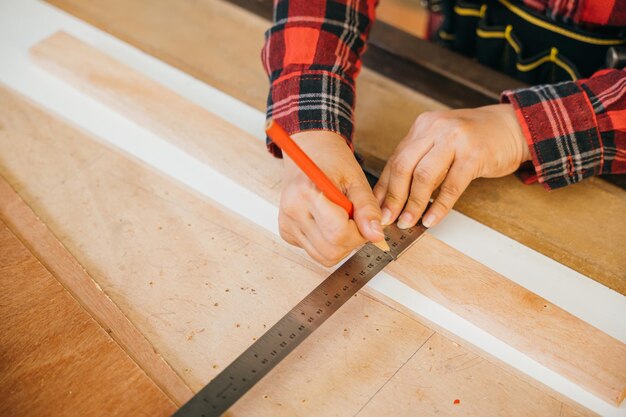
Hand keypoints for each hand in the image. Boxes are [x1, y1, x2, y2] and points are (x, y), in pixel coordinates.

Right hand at [279, 130, 384, 266]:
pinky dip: (328, 243)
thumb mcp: (356, 180)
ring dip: (341, 245)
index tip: (366, 221)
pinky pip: (315, 252)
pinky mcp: (286, 232)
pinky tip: (330, 223)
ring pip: (323, 256)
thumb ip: (368, 209)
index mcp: (306, 193)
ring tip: (344, 220)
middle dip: (351, 241)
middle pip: (330, 250)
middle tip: (357, 220)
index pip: (338, 233)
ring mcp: (286, 224)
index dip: (359, 232)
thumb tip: (376, 236)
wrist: (309, 152)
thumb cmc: (332, 161)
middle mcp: (292, 211)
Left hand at [374, 104, 530, 228]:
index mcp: (423, 126)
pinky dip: (439, 206)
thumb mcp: (442, 145)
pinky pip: (451, 185)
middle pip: (403, 166)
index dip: (384, 187)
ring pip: (424, 175)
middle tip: (387, 219)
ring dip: (413, 203)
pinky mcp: (474, 154)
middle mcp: (435, 128)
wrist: (514, 127)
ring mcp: (455, 139)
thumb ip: (421, 163)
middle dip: (393, 197)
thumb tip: (396, 196)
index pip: (395, 159)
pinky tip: (431, 219)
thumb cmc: (476, 140)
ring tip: (407, 222)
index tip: (376, 209)